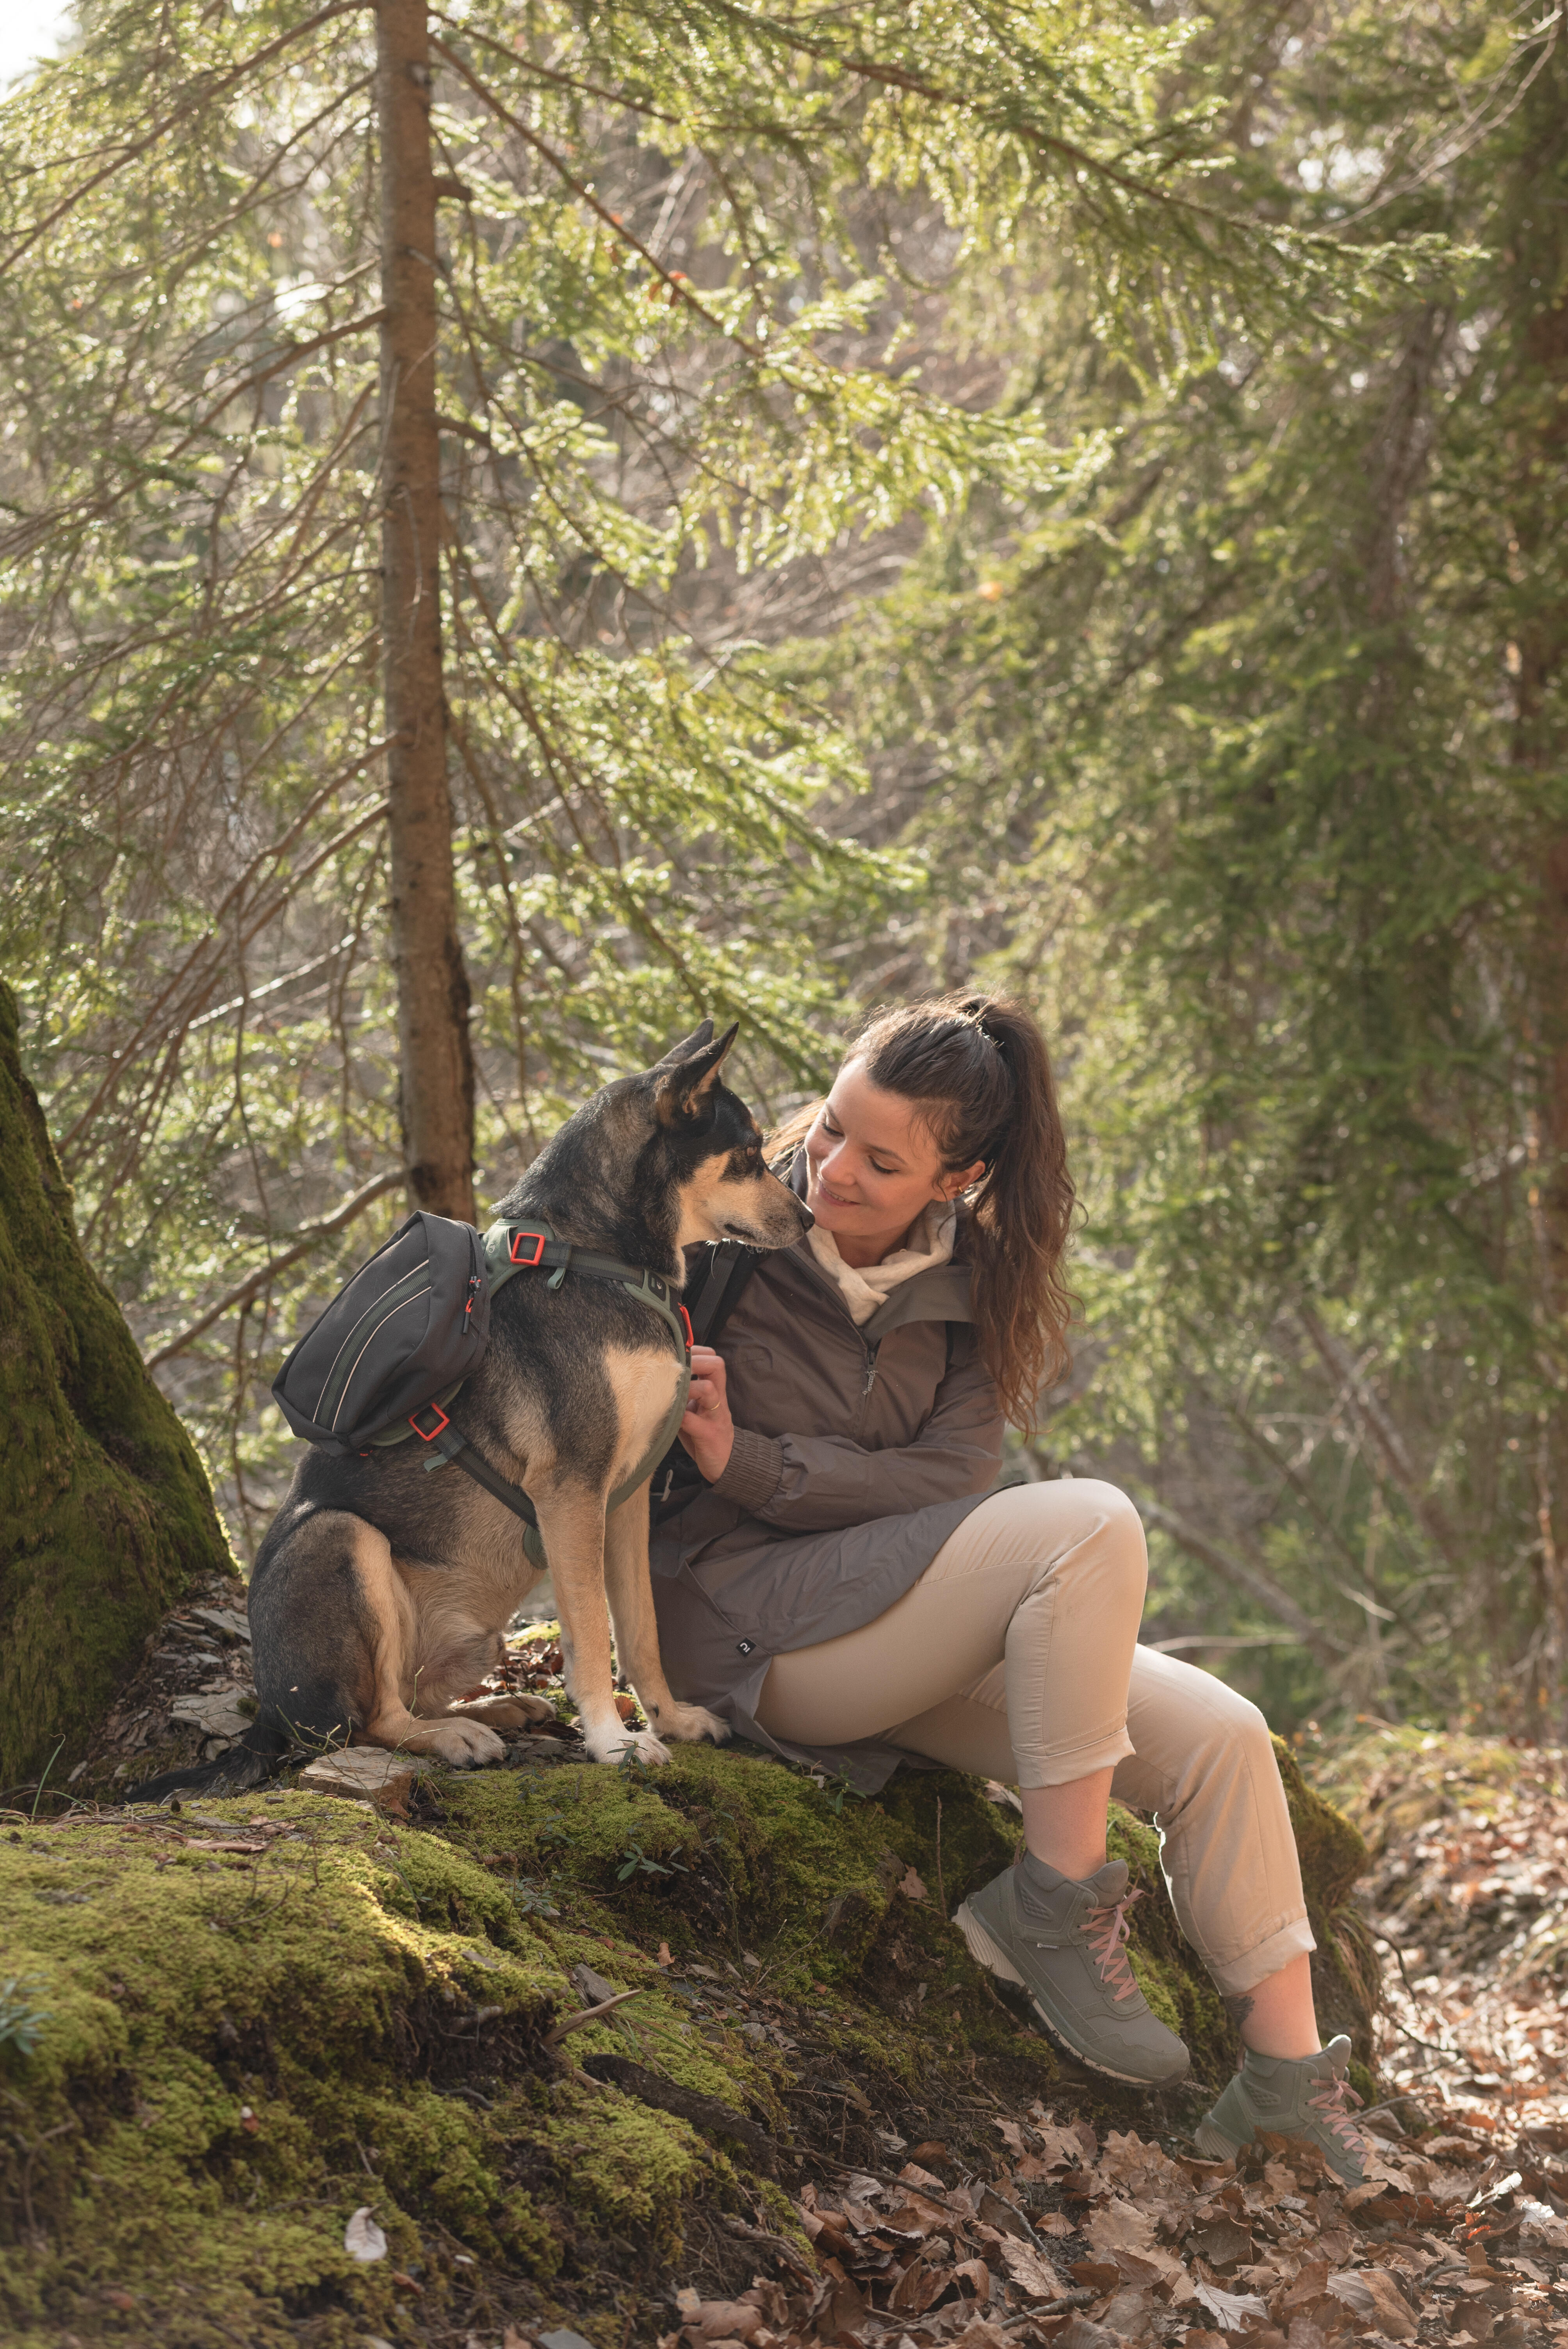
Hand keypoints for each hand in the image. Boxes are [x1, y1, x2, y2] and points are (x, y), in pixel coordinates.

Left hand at [678, 1343, 734, 1482]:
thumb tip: (657, 1377)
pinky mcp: (709, 1436)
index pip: (713, 1360)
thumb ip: (684, 1394)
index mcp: (715, 1391)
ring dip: (689, 1386)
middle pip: (716, 1366)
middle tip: (677, 1365)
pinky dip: (681, 1416)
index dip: (698, 1352)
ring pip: (709, 1390)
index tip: (679, 1354)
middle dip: (696, 1360)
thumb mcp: (695, 1409)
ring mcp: (715, 1417)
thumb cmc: (704, 1434)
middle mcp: (718, 1400)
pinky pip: (694, 1421)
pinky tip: (670, 1417)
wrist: (725, 1464)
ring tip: (674, 1389)